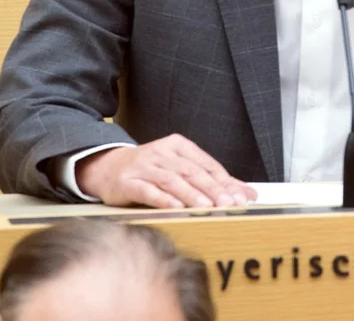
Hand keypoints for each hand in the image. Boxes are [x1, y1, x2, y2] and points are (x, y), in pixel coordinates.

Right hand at [75, 134, 257, 209]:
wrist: (107, 167)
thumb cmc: (150, 170)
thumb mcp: (179, 168)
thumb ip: (211, 180)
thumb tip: (247, 193)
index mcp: (178, 145)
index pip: (207, 164)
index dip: (225, 181)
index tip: (241, 197)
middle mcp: (162, 152)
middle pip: (192, 171)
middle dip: (213, 189)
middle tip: (229, 203)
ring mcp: (144, 165)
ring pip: (172, 179)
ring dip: (191, 194)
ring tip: (206, 206)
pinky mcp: (128, 181)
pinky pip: (147, 190)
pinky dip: (163, 199)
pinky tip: (175, 207)